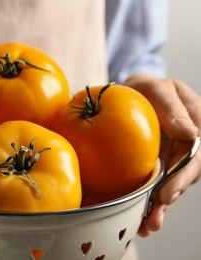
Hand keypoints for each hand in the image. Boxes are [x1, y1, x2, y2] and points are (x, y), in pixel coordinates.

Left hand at [124, 73, 200, 235]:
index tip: (168, 193)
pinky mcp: (157, 165)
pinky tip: (141, 218)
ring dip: (160, 207)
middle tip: (154, 216)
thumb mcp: (159, 89)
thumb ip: (173, 108)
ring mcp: (173, 157)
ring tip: (146, 225)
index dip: (183, 177)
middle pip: (185, 177)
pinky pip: (157, 184)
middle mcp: (187, 147)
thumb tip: (190, 133)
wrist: (131, 93)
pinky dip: (149, 202)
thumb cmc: (146, 88)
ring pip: (171, 185)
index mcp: (195, 128)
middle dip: (169, 198)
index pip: (195, 157)